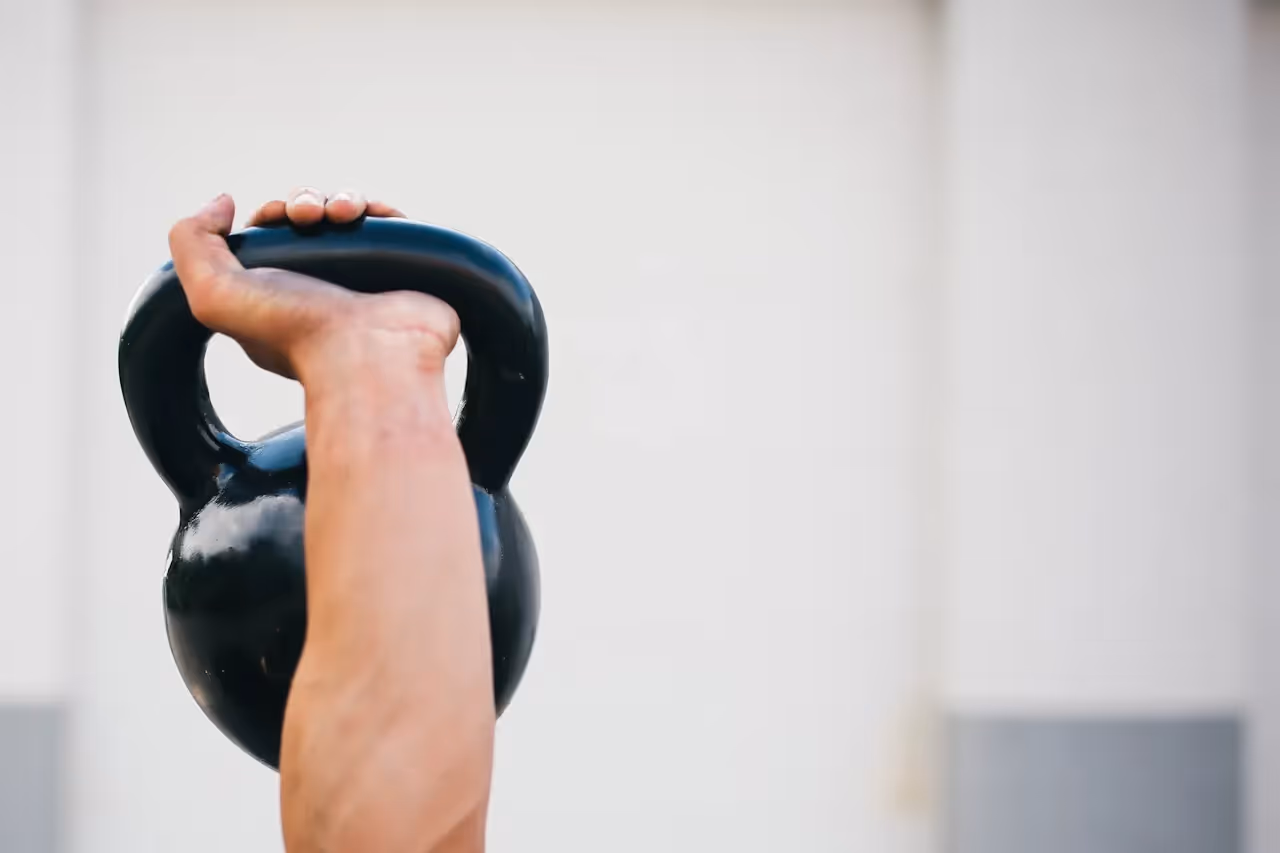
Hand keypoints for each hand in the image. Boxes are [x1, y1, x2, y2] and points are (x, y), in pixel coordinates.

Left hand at [168, 187, 459, 385]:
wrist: (368, 353)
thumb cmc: (295, 334)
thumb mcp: (212, 294)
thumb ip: (192, 241)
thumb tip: (222, 202)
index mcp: (281, 295)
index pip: (271, 239)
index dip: (269, 216)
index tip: (272, 218)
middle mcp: (324, 287)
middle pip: (311, 221)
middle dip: (303, 203)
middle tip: (306, 216)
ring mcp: (368, 279)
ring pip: (351, 217)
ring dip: (340, 199)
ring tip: (341, 213)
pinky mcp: (406, 270)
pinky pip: (392, 225)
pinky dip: (379, 210)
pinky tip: (368, 214)